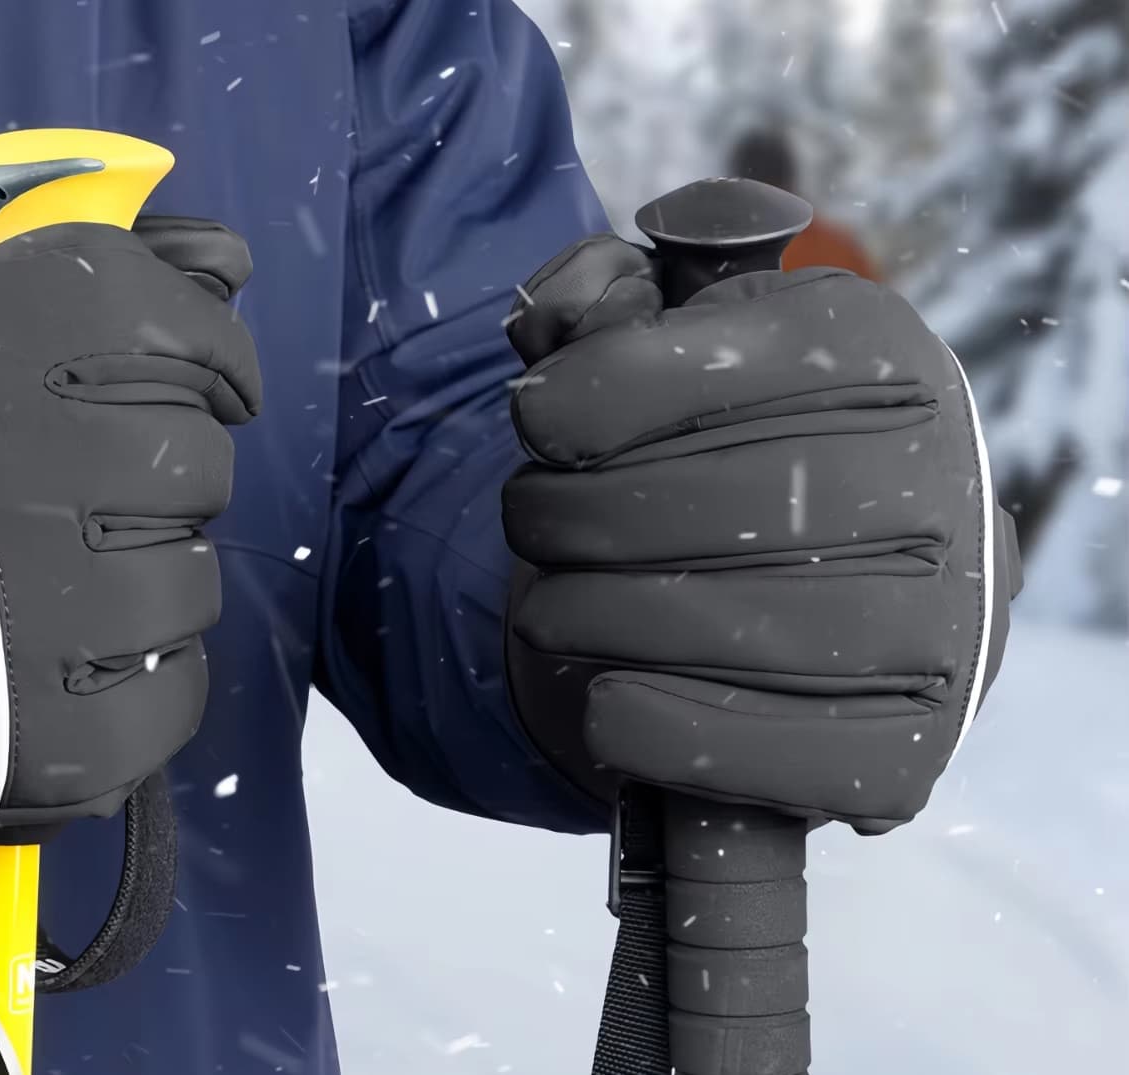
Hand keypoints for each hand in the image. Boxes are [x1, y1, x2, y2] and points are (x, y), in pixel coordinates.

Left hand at [503, 235, 1018, 831]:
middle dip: (567, 513)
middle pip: (708, 502)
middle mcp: (939, 484)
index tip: (534, 419)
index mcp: (880, 357)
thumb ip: (605, 298)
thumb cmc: (717, 441)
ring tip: (547, 606)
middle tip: (527, 519)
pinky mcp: (906, 750)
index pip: (713, 369)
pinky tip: (601, 700)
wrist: (823, 580)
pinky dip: (650, 727)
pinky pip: (758, 750)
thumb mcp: (669, 337)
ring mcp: (939, 629)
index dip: (583, 396)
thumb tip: (570, 320)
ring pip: (720, 625)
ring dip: (585, 616)